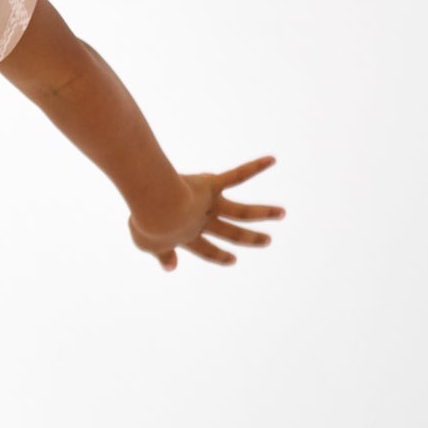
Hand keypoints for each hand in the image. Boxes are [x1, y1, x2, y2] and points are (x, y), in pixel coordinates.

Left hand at [127, 155, 284, 271]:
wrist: (156, 208)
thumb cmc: (146, 223)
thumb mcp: (146, 244)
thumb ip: (160, 254)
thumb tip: (171, 267)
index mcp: (188, 236)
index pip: (206, 249)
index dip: (218, 256)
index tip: (232, 260)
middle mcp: (204, 222)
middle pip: (231, 233)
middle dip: (249, 238)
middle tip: (267, 241)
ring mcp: (210, 205)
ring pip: (242, 211)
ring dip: (264, 212)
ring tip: (282, 213)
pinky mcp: (212, 185)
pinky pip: (237, 175)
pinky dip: (254, 167)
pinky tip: (271, 160)